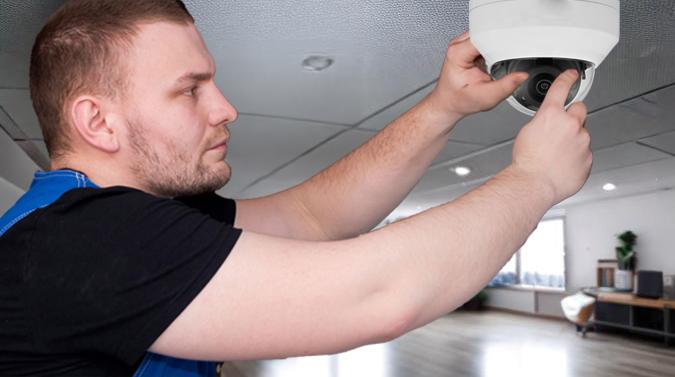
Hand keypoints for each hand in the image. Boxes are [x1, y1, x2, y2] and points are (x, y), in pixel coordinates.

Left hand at [425, 31, 528, 120]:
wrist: (450, 102)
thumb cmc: (460, 100)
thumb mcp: (485, 97)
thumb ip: (505, 86)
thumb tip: (522, 75)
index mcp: (458, 53)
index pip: (484, 36)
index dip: (501, 40)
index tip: (513, 47)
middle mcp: (459, 45)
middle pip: (487, 31)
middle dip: (502, 41)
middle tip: (511, 53)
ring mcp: (464, 44)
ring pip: (488, 33)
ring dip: (500, 43)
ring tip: (504, 56)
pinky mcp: (471, 46)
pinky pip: (488, 38)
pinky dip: (497, 45)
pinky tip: (500, 56)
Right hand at [511, 70, 591, 203]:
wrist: (534, 183)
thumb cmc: (527, 161)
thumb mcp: (527, 131)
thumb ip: (543, 121)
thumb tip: (549, 122)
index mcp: (552, 115)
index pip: (561, 88)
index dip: (567, 79)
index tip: (572, 75)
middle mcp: (571, 124)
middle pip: (579, 109)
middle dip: (572, 115)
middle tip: (561, 129)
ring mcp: (582, 141)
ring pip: (582, 134)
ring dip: (573, 140)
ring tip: (557, 154)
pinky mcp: (588, 158)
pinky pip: (584, 153)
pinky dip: (576, 157)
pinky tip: (562, 164)